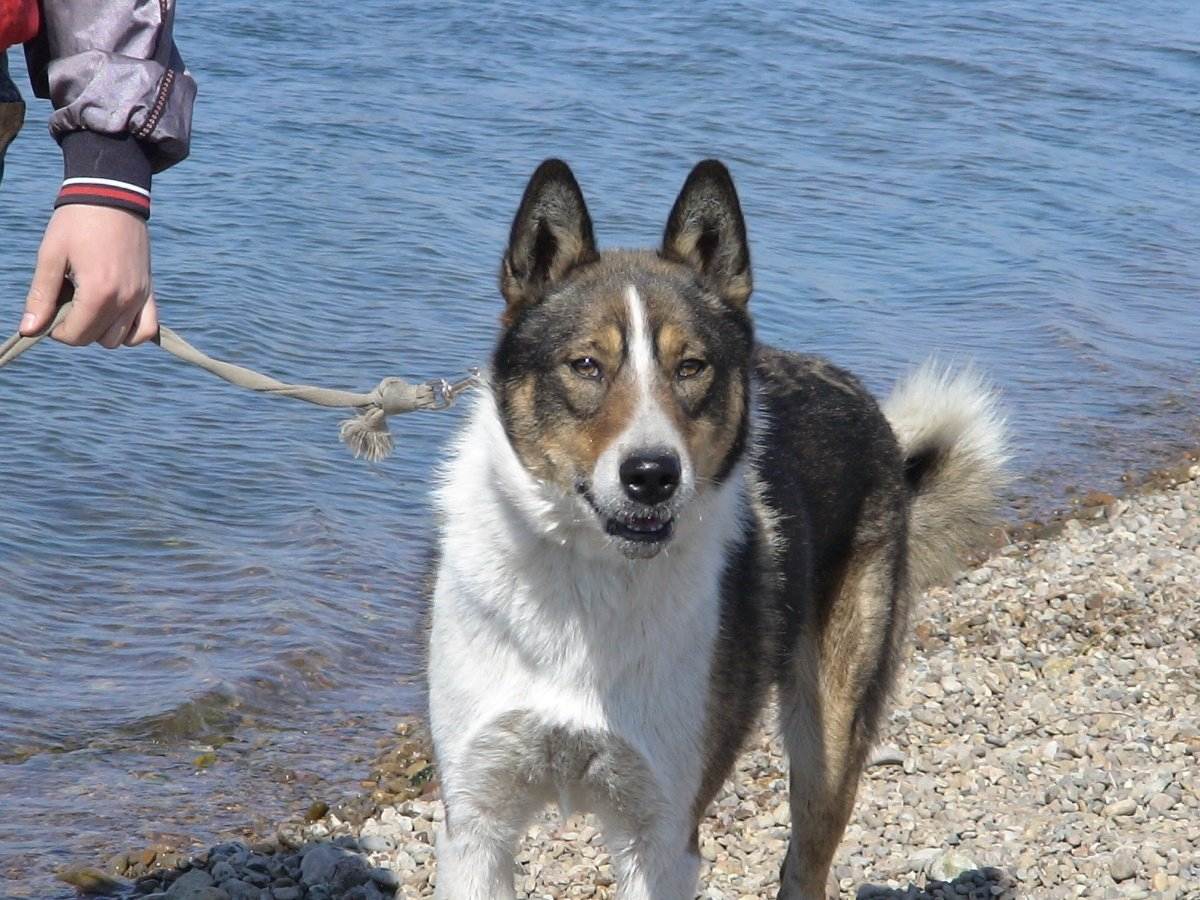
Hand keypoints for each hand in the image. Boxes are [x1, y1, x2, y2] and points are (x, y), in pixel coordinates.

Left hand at [19, 205, 159, 347]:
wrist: (111, 197)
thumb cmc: (75, 223)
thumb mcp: (51, 256)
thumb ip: (41, 296)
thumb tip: (28, 330)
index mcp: (99, 292)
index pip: (75, 335)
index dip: (55, 329)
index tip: (49, 309)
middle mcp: (125, 300)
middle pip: (96, 339)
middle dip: (76, 329)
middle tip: (67, 302)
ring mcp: (140, 297)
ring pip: (119, 339)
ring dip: (100, 331)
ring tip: (89, 305)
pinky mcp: (149, 292)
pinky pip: (147, 330)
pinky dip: (131, 333)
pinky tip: (114, 318)